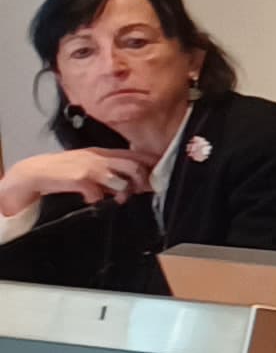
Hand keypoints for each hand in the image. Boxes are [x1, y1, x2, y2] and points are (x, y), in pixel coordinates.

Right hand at [0, 147, 152, 221]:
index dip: (152, 163)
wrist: (37, 172)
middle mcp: (99, 157)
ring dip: (123, 192)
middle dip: (142, 181)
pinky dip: (98, 199)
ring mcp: (90, 167)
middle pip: (133, 166)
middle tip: (140, 191)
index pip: (135, 154)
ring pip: (120, 180)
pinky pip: (98, 193)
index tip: (162, 174)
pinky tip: (91, 200)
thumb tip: (137, 185)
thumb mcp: (91, 165)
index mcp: (104, 153)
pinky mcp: (79, 179)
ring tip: (118, 198)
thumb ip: (112, 171)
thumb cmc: (66, 171)